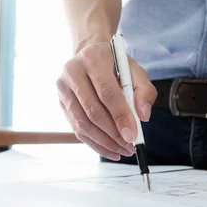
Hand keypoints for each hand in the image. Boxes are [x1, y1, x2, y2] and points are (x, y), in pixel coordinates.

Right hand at [57, 42, 156, 159]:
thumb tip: (143, 116)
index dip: (120, 116)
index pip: (107, 92)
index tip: (133, 134)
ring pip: (83, 123)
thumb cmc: (115, 65)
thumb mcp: (135, 70)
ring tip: (123, 149)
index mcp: (93, 58)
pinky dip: (95, 144)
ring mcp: (63, 88)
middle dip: (113, 134)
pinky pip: (77, 129)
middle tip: (130, 146)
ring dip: (105, 142)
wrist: (91, 56)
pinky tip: (110, 150)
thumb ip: (144, 91)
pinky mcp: (61, 103)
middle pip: (93, 111)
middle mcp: (73, 71)